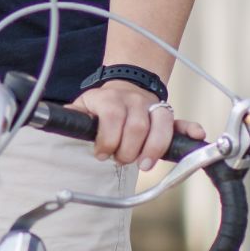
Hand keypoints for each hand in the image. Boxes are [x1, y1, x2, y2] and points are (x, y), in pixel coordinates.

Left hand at [72, 82, 199, 169]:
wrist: (124, 86)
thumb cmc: (101, 107)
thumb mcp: (82, 108)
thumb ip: (71, 117)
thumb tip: (52, 122)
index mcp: (109, 99)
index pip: (112, 117)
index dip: (108, 140)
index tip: (102, 154)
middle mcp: (133, 100)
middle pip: (137, 127)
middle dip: (129, 151)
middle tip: (122, 160)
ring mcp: (152, 107)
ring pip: (160, 125)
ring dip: (154, 148)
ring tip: (145, 164)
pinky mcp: (167, 116)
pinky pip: (181, 120)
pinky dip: (189, 129)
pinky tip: (197, 136)